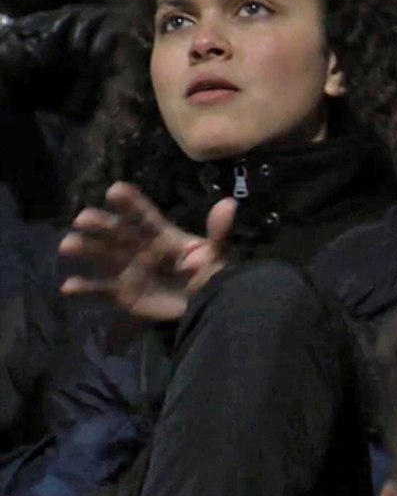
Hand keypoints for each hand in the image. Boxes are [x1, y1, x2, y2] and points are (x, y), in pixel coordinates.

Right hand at [59, 182, 236, 320]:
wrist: (207, 306)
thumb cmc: (210, 274)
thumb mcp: (218, 253)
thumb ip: (219, 231)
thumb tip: (229, 203)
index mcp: (162, 235)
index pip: (144, 215)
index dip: (131, 202)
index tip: (115, 190)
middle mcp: (140, 247)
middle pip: (118, 233)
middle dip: (101, 224)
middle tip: (83, 217)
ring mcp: (129, 269)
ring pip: (103, 256)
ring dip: (85, 249)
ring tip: (68, 244)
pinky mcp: (122, 293)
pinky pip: (100, 290)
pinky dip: (84, 288)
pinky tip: (68, 286)